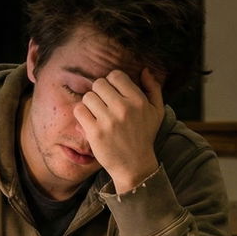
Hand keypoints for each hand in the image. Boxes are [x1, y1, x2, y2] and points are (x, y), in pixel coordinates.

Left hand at [75, 68, 163, 193]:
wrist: (134, 166)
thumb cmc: (144, 136)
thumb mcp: (157, 112)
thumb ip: (153, 88)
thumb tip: (145, 70)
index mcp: (138, 101)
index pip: (116, 75)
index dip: (112, 82)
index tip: (113, 94)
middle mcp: (124, 109)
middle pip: (99, 83)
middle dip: (99, 92)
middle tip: (104, 104)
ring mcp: (109, 121)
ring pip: (88, 96)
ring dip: (90, 104)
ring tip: (97, 114)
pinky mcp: (95, 132)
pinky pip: (79, 110)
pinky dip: (82, 114)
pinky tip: (90, 121)